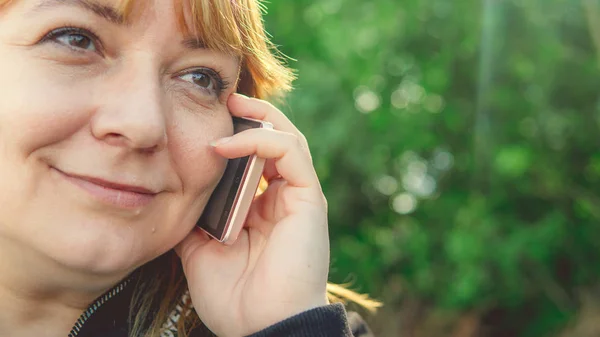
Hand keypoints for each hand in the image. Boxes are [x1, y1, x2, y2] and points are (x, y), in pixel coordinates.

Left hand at [175, 93, 329, 336]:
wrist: (260, 326)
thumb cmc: (234, 297)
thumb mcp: (199, 250)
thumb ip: (194, 219)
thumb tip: (172, 193)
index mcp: (261, 209)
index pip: (254, 158)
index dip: (235, 134)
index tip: (203, 121)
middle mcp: (282, 198)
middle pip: (274, 140)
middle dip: (250, 115)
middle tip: (222, 98)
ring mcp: (298, 196)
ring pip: (287, 137)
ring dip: (257, 118)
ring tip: (229, 104)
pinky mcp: (308, 198)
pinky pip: (290, 152)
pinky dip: (260, 139)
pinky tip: (227, 145)